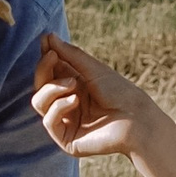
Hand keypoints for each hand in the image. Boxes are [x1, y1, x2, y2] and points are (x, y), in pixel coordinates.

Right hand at [32, 37, 155, 162]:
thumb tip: (48, 37)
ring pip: (39, 102)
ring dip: (52, 88)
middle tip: (52, 56)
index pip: (50, 71)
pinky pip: (48, 121)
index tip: (45, 42)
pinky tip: (74, 101)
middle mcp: (67, 104)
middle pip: (40, 85)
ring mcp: (66, 122)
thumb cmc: (120, 92)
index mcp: (74, 86)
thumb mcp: (93, 69)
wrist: (136, 119)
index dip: (45, 57)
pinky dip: (58, 107)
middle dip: (43, 69)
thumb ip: (69, 55)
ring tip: (73, 84)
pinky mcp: (66, 140)